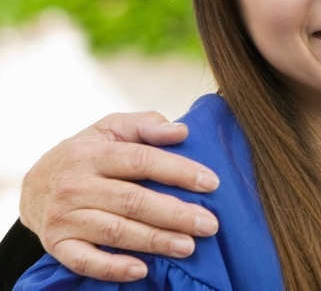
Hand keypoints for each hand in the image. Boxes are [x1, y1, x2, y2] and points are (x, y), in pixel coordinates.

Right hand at [18, 111, 219, 281]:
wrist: (33, 185)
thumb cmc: (84, 155)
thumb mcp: (109, 129)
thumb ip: (145, 125)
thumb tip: (180, 131)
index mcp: (91, 154)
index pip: (141, 161)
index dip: (178, 171)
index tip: (211, 183)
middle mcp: (75, 185)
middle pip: (132, 201)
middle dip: (175, 214)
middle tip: (209, 224)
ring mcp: (64, 217)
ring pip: (115, 231)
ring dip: (155, 241)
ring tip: (188, 246)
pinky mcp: (56, 244)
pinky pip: (85, 260)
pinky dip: (113, 267)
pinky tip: (142, 270)